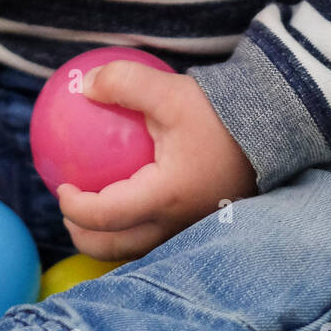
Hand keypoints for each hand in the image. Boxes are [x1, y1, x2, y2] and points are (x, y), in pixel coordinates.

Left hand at [56, 60, 257, 261]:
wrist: (270, 130)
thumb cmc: (218, 112)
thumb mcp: (167, 90)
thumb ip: (124, 83)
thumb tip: (84, 86)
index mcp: (166, 197)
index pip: (107, 216)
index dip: (75, 208)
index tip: (61, 184)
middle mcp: (177, 223)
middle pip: (117, 248)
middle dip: (83, 235)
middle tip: (67, 209)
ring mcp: (191, 228)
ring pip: (137, 248)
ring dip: (108, 236)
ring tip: (90, 210)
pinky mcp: (200, 222)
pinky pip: (156, 234)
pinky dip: (132, 225)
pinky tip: (124, 196)